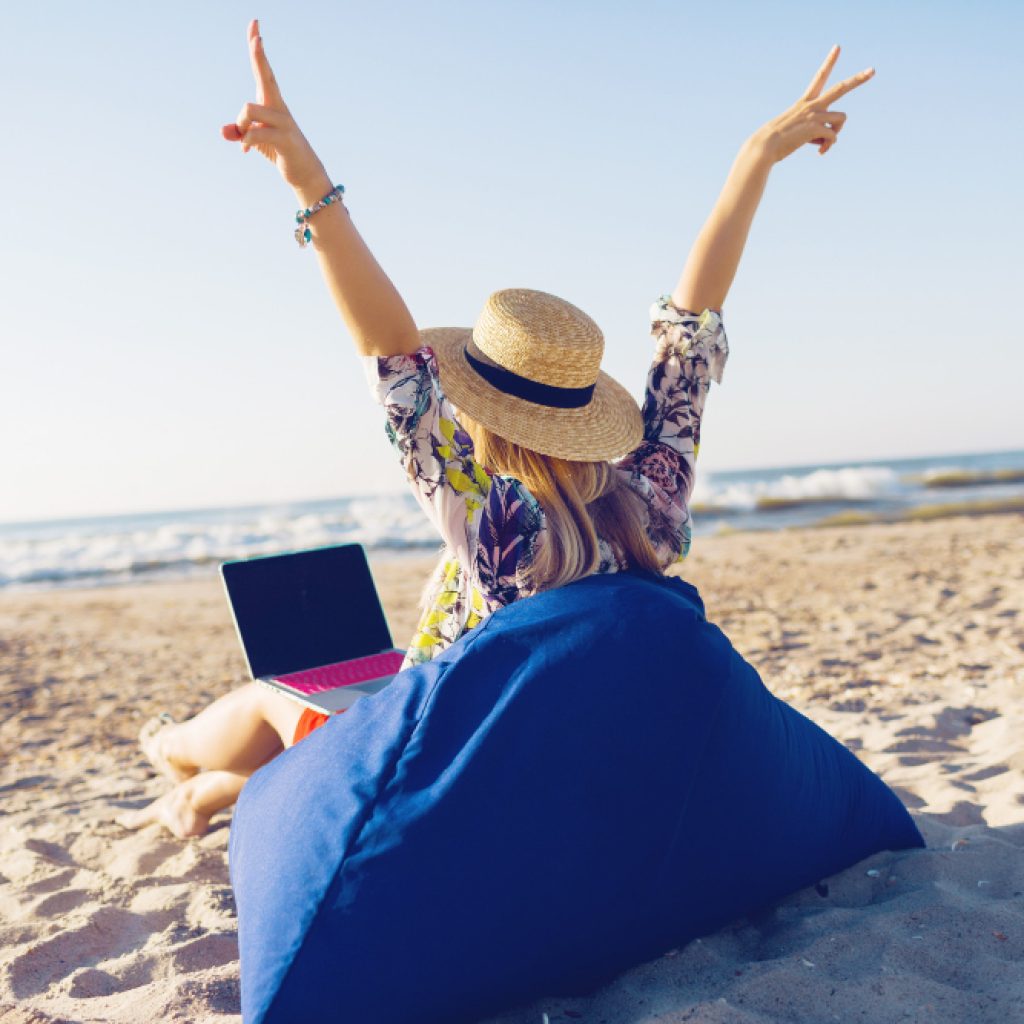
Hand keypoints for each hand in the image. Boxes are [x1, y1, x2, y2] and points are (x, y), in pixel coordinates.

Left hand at [220, 19, 326, 190]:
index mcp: (271, 101)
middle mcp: (278, 106)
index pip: (262, 69)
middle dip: (259, 55)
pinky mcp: (284, 139)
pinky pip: (255, 134)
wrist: (304, 173)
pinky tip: (245, 150)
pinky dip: (245, 142)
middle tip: (257, 34)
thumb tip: (224, 131)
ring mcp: (283, 121)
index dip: (257, 48)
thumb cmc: (279, 151)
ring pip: (248, 109)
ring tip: (243, 137)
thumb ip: (238, 133)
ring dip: (241, 124)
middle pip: (265, 75)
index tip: (255, 25)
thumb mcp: (253, 141)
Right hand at [750, 45, 874, 163]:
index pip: (820, 77)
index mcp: (805, 102)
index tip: (838, 47)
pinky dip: (828, 146)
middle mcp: (812, 105)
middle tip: (873, 70)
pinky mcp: (815, 128)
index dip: (829, 61)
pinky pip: (833, 137)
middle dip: (858, 79)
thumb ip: (813, 131)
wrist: (764, 146)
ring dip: (836, 132)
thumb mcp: (794, 131)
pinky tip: (819, 152)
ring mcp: (814, 115)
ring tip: (823, 144)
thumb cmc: (775, 141)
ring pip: (841, 119)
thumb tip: (827, 141)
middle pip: (841, 88)